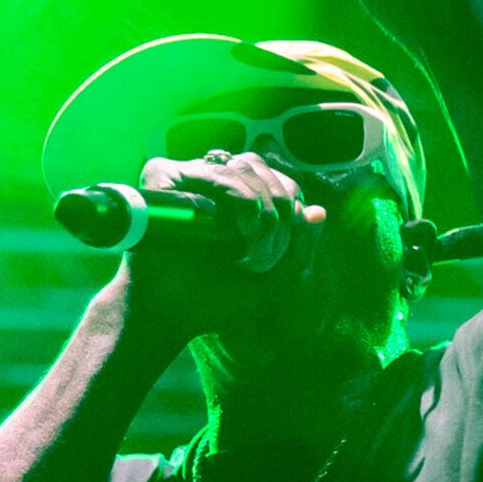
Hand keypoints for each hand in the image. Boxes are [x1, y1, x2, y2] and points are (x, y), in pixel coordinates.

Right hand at [129, 149, 325, 299]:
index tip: (287, 245)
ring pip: (241, 166)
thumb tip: (319, 211)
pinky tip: (240, 229)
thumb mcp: (273, 279)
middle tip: (266, 252)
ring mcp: (186, 179)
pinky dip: (236, 195)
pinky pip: (211, 171)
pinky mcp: (163, 180)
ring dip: (260, 205)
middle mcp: (209, 184)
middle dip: (279, 205)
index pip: (276, 178)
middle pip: (260, 167)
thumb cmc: (216, 299)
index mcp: (234, 200)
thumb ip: (300, 248)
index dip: (291, 203)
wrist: (172, 315)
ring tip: (251, 245)